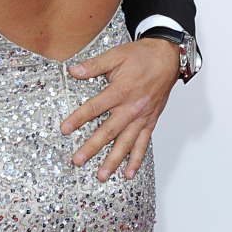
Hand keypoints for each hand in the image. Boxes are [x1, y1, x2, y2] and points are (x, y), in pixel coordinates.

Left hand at [60, 38, 179, 181]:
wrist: (167, 58)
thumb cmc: (141, 56)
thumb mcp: (115, 55)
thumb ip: (94, 65)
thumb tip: (73, 71)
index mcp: (120, 91)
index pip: (94, 108)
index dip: (78, 119)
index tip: (64, 129)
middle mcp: (131, 108)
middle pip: (108, 131)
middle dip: (92, 147)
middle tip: (78, 160)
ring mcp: (142, 117)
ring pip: (126, 143)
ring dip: (113, 160)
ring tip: (101, 175)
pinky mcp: (150, 121)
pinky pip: (143, 144)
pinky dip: (136, 160)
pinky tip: (128, 173)